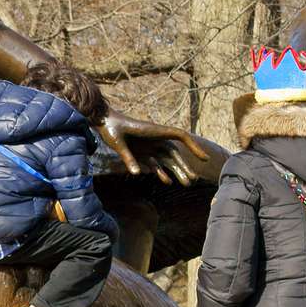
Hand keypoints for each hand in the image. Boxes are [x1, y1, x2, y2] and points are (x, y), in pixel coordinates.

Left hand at [96, 108, 219, 183]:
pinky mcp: (141, 152)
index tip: (204, 158)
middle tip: (193, 180)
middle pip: (174, 154)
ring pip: (167, 160)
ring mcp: (149, 145)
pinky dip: (161, 172)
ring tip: (186, 184)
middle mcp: (155, 138)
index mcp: (155, 131)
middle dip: (184, 166)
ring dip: (176, 171)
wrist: (102, 122)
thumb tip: (138, 173)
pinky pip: (155, 163)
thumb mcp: (117, 143)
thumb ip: (128, 157)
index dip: (194, 146)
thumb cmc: (111, 129)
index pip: (180, 136)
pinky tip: (167, 181)